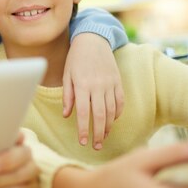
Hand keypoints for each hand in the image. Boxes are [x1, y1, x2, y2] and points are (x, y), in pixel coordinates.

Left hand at [63, 33, 124, 149]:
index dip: (83, 129)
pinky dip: (117, 114)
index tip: (83, 142)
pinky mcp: (118, 82)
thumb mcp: (67, 75)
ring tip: (103, 138)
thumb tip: (67, 116)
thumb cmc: (76, 58)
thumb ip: (68, 96)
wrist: (93, 39)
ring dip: (108, 127)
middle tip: (95, 147)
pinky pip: (120, 102)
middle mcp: (98, 86)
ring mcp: (110, 84)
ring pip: (111, 111)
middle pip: (100, 115)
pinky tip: (112, 121)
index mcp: (82, 85)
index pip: (83, 112)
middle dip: (98, 133)